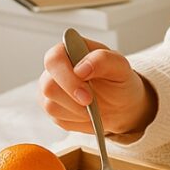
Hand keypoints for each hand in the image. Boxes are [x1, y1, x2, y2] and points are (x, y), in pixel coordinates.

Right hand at [37, 37, 157, 134]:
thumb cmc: (118, 80)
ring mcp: (51, 89)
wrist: (121, 104)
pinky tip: (88, 114)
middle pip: (48, 85)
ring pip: (50, 105)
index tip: (85, 85)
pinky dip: (76, 119)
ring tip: (94, 107)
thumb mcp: (120, 66)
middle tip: (90, 102)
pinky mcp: (52, 108)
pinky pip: (57, 119)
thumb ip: (102, 60)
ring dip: (76, 110)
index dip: (66, 75)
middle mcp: (56, 69)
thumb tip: (81, 68)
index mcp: (70, 50)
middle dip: (72, 97)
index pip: (54, 59)